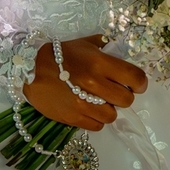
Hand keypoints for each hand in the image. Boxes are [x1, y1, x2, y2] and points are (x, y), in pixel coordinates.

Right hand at [22, 34, 147, 131]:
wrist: (29, 70)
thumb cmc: (59, 54)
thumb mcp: (84, 43)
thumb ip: (104, 46)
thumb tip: (119, 50)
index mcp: (100, 63)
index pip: (134, 77)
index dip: (140, 82)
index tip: (137, 83)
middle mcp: (95, 84)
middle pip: (127, 99)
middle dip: (124, 95)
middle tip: (115, 90)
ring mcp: (84, 103)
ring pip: (112, 115)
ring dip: (110, 109)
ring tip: (100, 101)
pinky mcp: (73, 118)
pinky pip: (97, 126)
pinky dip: (97, 119)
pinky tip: (90, 109)